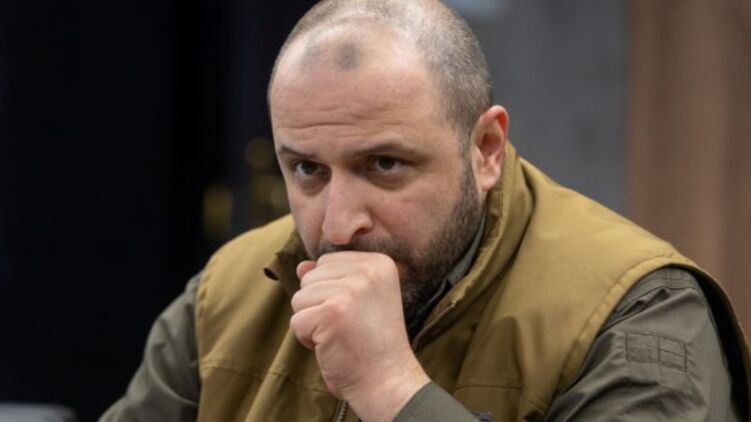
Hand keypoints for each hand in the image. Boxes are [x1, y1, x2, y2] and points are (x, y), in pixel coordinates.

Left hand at [290, 251, 429, 420]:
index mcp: (379, 263)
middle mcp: (367, 271)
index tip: (355, 313)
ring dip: (312, 322)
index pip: (327, 262)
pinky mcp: (331, 313)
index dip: (331, 292)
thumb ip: (332, 278)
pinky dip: (307, 339)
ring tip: (340, 335)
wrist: (388, 382)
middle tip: (346, 326)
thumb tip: (301, 266)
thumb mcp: (358, 301)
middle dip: (318, 305)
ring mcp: (350, 291)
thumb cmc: (372, 344)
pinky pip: (296, 321)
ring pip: (300, 298)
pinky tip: (332, 346)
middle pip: (310, 277)